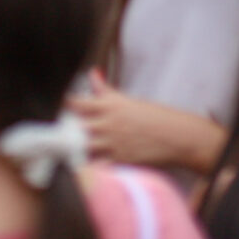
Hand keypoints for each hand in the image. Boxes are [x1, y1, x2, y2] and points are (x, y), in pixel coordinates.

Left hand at [68, 72, 217, 171]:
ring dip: (79, 148)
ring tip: (75, 148)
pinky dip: (92, 165)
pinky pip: (97, 164)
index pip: (76, 103)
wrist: (177, 136)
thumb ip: (104, 90)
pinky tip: (89, 164)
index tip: (61, 107)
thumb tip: (93, 72)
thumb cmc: (155, 116)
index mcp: (109, 105)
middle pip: (75, 126)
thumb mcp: (128, 99)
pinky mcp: (119, 160)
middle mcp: (107, 123)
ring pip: (83, 147)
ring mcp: (112, 143)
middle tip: (63, 130)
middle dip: (68, 129)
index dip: (66, 106)